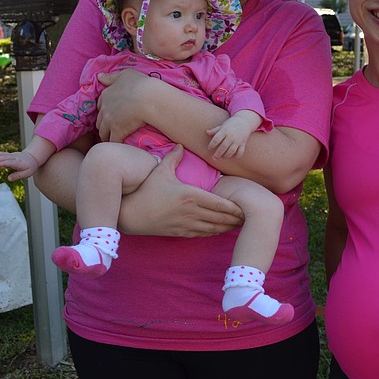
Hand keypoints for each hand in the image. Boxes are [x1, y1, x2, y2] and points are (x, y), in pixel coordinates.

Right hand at [0, 150, 38, 181]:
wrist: (33, 158)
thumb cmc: (30, 167)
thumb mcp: (27, 173)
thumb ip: (18, 176)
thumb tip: (9, 179)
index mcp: (20, 163)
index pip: (11, 163)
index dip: (4, 163)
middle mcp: (15, 158)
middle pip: (6, 158)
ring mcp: (12, 155)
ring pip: (4, 155)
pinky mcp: (10, 155)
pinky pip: (3, 154)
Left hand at [96, 69, 154, 141]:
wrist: (149, 98)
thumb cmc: (141, 84)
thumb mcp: (126, 74)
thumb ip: (112, 77)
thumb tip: (99, 77)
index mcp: (106, 95)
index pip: (100, 106)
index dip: (105, 111)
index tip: (111, 115)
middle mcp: (104, 108)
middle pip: (100, 121)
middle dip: (104, 125)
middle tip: (112, 129)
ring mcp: (109, 121)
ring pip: (103, 133)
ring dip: (108, 136)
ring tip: (115, 139)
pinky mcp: (117, 131)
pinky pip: (112, 141)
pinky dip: (116, 143)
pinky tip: (121, 146)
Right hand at [117, 144, 243, 236]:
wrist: (130, 214)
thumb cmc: (145, 191)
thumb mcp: (160, 171)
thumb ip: (173, 157)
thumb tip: (180, 144)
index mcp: (190, 196)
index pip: (219, 203)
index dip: (234, 207)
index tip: (245, 207)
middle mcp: (190, 212)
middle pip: (220, 218)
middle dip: (235, 218)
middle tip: (248, 217)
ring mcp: (185, 224)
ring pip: (213, 228)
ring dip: (227, 227)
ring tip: (239, 225)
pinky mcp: (179, 233)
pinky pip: (201, 234)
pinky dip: (213, 232)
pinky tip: (220, 230)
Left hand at [206, 115, 251, 158]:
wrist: (245, 121)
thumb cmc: (231, 124)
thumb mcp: (222, 125)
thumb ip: (215, 130)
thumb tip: (206, 132)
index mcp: (225, 131)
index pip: (216, 139)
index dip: (212, 145)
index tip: (209, 148)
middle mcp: (231, 136)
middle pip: (223, 147)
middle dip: (218, 154)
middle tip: (214, 158)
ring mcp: (238, 140)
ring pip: (231, 151)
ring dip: (226, 156)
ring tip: (222, 157)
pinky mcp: (243, 144)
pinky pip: (240, 152)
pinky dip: (236, 156)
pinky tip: (231, 156)